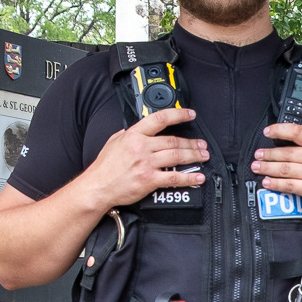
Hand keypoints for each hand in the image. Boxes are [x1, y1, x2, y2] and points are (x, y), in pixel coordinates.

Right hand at [80, 107, 208, 210]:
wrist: (98, 187)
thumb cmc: (105, 168)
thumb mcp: (114, 141)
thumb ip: (129, 134)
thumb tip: (141, 130)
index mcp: (134, 135)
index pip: (160, 119)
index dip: (178, 115)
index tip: (190, 114)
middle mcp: (141, 147)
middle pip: (173, 141)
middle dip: (192, 143)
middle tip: (202, 144)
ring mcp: (146, 164)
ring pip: (176, 156)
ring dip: (194, 156)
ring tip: (203, 156)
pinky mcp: (149, 180)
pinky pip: (174, 177)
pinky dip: (189, 177)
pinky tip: (198, 177)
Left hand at [252, 125, 301, 216]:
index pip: (297, 132)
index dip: (280, 130)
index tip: (268, 131)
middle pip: (286, 153)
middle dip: (268, 154)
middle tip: (258, 154)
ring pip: (284, 169)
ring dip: (267, 168)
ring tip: (257, 167)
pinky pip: (288, 185)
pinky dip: (275, 184)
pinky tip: (267, 182)